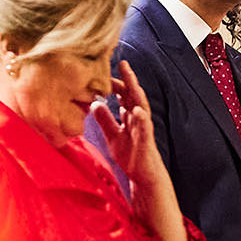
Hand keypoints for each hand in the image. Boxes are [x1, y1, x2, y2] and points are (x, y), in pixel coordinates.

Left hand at [92, 60, 173, 209]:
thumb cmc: (131, 156)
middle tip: (122, 63)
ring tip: (132, 80)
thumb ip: (105, 120)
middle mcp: (138, 120)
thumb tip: (94, 103)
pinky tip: (137, 111)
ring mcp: (144, 130)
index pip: (123, 96)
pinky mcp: (146, 143)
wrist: (144, 176)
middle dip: (129, 80)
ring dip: (137, 94)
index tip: (104, 71)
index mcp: (130, 117)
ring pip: (141, 108)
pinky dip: (142, 119)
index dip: (115, 83)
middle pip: (134, 96)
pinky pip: (145, 129)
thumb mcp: (113, 135)